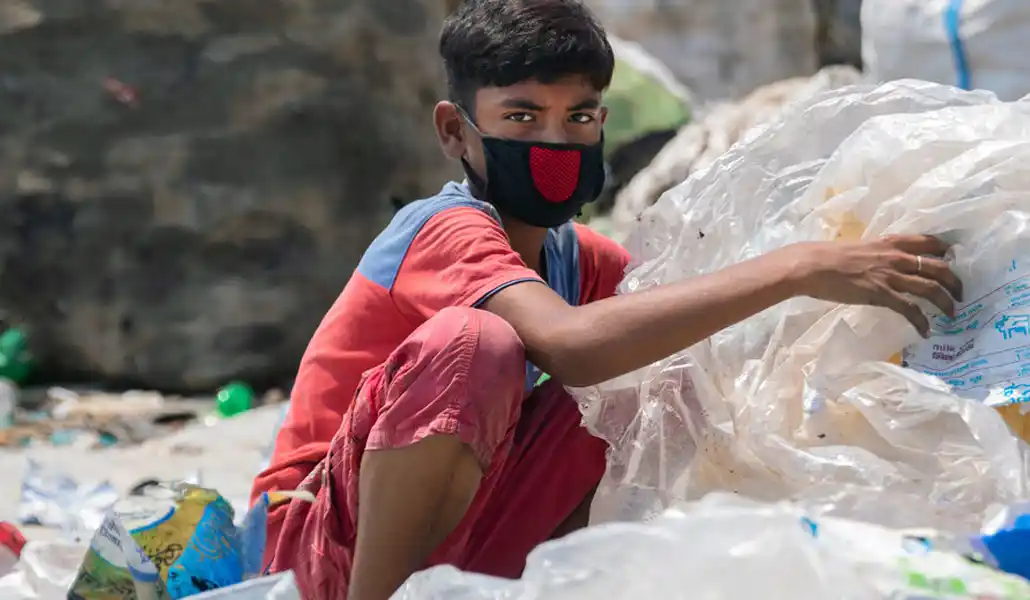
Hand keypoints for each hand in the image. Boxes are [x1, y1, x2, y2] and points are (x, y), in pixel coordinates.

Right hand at [787, 234, 963, 336]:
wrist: (810, 266)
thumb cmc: (826, 256)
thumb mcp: (858, 248)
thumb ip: (875, 254)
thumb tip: (877, 264)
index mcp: (890, 242)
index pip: (929, 242)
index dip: (945, 252)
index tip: (952, 260)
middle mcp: (896, 257)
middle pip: (939, 267)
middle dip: (955, 281)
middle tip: (960, 293)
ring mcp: (890, 276)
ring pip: (931, 288)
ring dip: (946, 303)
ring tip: (952, 314)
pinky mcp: (882, 294)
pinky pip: (910, 309)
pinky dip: (922, 322)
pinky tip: (925, 331)